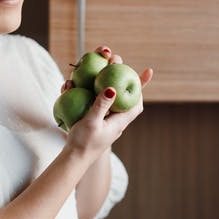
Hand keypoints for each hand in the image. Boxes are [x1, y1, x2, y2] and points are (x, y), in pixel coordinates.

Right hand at [65, 46, 153, 161]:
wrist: (73, 159)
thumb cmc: (84, 144)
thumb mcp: (92, 123)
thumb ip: (101, 105)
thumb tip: (112, 88)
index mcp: (119, 120)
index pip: (136, 101)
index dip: (142, 86)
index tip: (146, 71)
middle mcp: (113, 118)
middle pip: (120, 93)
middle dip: (117, 75)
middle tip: (112, 59)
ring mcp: (102, 118)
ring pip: (103, 95)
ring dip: (97, 80)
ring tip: (90, 67)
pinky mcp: (90, 119)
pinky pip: (89, 101)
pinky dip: (83, 91)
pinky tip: (71, 85)